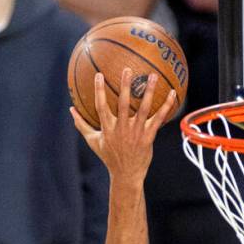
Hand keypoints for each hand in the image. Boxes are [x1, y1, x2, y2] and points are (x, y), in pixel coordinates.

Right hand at [71, 68, 175, 182]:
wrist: (126, 174)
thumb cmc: (109, 156)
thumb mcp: (93, 141)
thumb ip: (82, 124)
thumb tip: (71, 110)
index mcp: (107, 128)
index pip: (101, 106)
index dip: (99, 91)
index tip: (98, 75)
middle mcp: (122, 128)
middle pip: (124, 104)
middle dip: (125, 86)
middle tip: (127, 69)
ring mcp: (136, 132)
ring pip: (144, 109)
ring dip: (149, 92)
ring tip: (153, 76)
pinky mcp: (149, 136)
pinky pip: (159, 119)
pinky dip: (166, 106)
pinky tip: (173, 94)